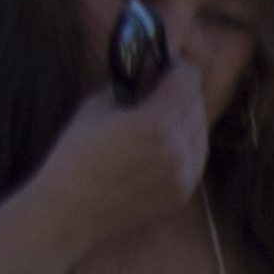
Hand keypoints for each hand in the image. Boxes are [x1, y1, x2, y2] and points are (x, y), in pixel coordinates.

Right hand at [36, 61, 210, 252]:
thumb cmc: (75, 155)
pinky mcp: (183, 193)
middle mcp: (177, 150)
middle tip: (165, 86)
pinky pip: (196, 158)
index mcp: (154, 124)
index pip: (188, 82)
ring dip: (187, 118)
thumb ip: (131, 87)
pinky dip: (186, 144)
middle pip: (198, 106)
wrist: (71, 210)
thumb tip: (152, 71)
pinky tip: (164, 141)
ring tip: (163, 113)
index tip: (170, 64)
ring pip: (202, 133)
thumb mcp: (96, 106)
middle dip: (183, 92)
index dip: (179, 68)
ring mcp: (184, 175)